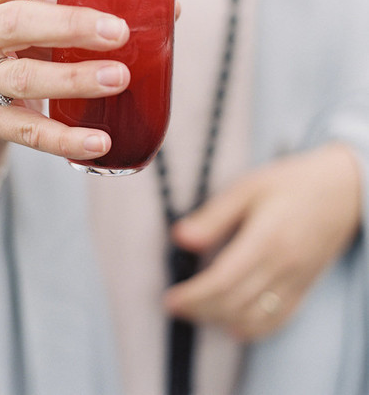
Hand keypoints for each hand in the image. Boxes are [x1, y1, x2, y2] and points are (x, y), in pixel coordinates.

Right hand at [0, 0, 130, 159]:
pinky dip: (66, 138)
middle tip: (119, 32)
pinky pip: (28, 132)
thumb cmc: (19, 39)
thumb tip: (169, 8)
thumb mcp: (37, 11)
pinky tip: (100, 140)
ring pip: (26, 77)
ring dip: (76, 78)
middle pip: (18, 23)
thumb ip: (85, 3)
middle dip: (72, 25)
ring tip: (120, 77)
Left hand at [164, 143, 361, 339]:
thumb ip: (213, 216)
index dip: (193, 295)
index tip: (170, 298)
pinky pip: (277, 320)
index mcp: (266, 238)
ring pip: (254, 318)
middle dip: (199, 310)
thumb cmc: (291, 183)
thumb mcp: (247, 187)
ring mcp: (297, 281)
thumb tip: (179, 237)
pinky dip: (252, 328)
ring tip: (195, 310)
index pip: (224, 281)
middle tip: (174, 305)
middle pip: (235, 304)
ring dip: (220, 320)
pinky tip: (231, 324)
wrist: (342, 190)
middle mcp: (284, 266)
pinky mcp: (304, 288)